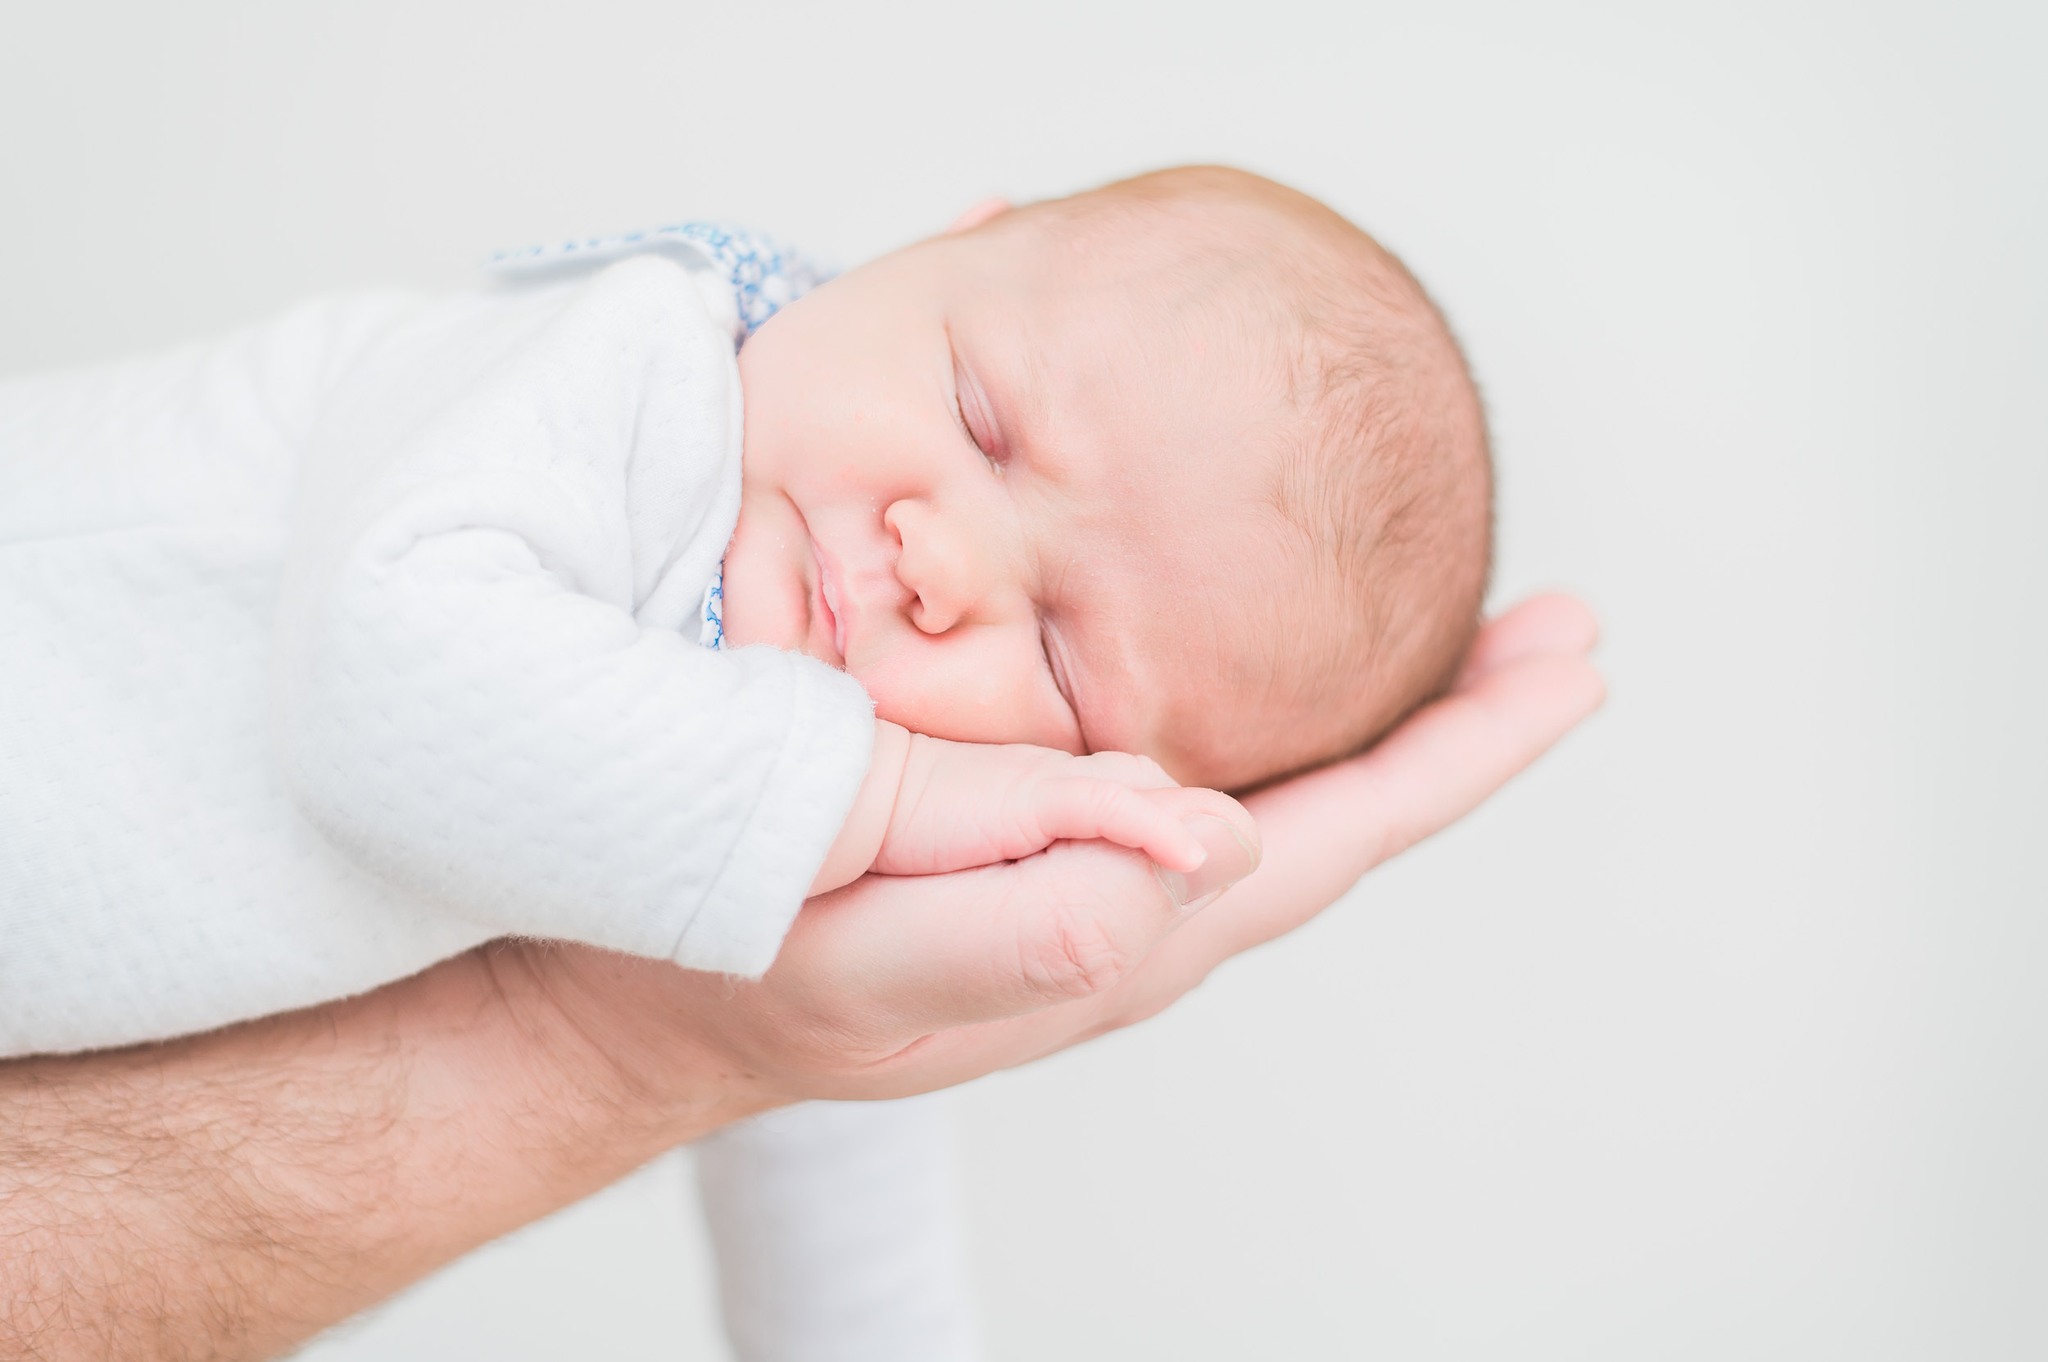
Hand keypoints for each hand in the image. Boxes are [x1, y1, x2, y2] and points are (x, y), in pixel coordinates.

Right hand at [511, 593, 1603, 1107]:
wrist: (668, 1004)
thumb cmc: (767, 972)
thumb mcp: (894, 944)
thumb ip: (1051, 899)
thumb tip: (1216, 837)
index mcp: (1129, 926)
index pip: (1341, 829)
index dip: (1461, 751)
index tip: (1565, 664)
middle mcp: (1142, 911)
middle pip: (1343, 812)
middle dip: (1456, 724)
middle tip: (1555, 632)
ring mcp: (1101, 892)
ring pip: (1282, 802)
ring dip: (1382, 725)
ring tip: (1464, 649)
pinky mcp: (1047, 862)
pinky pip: (1199, 792)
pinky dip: (1275, 730)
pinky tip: (1273, 689)